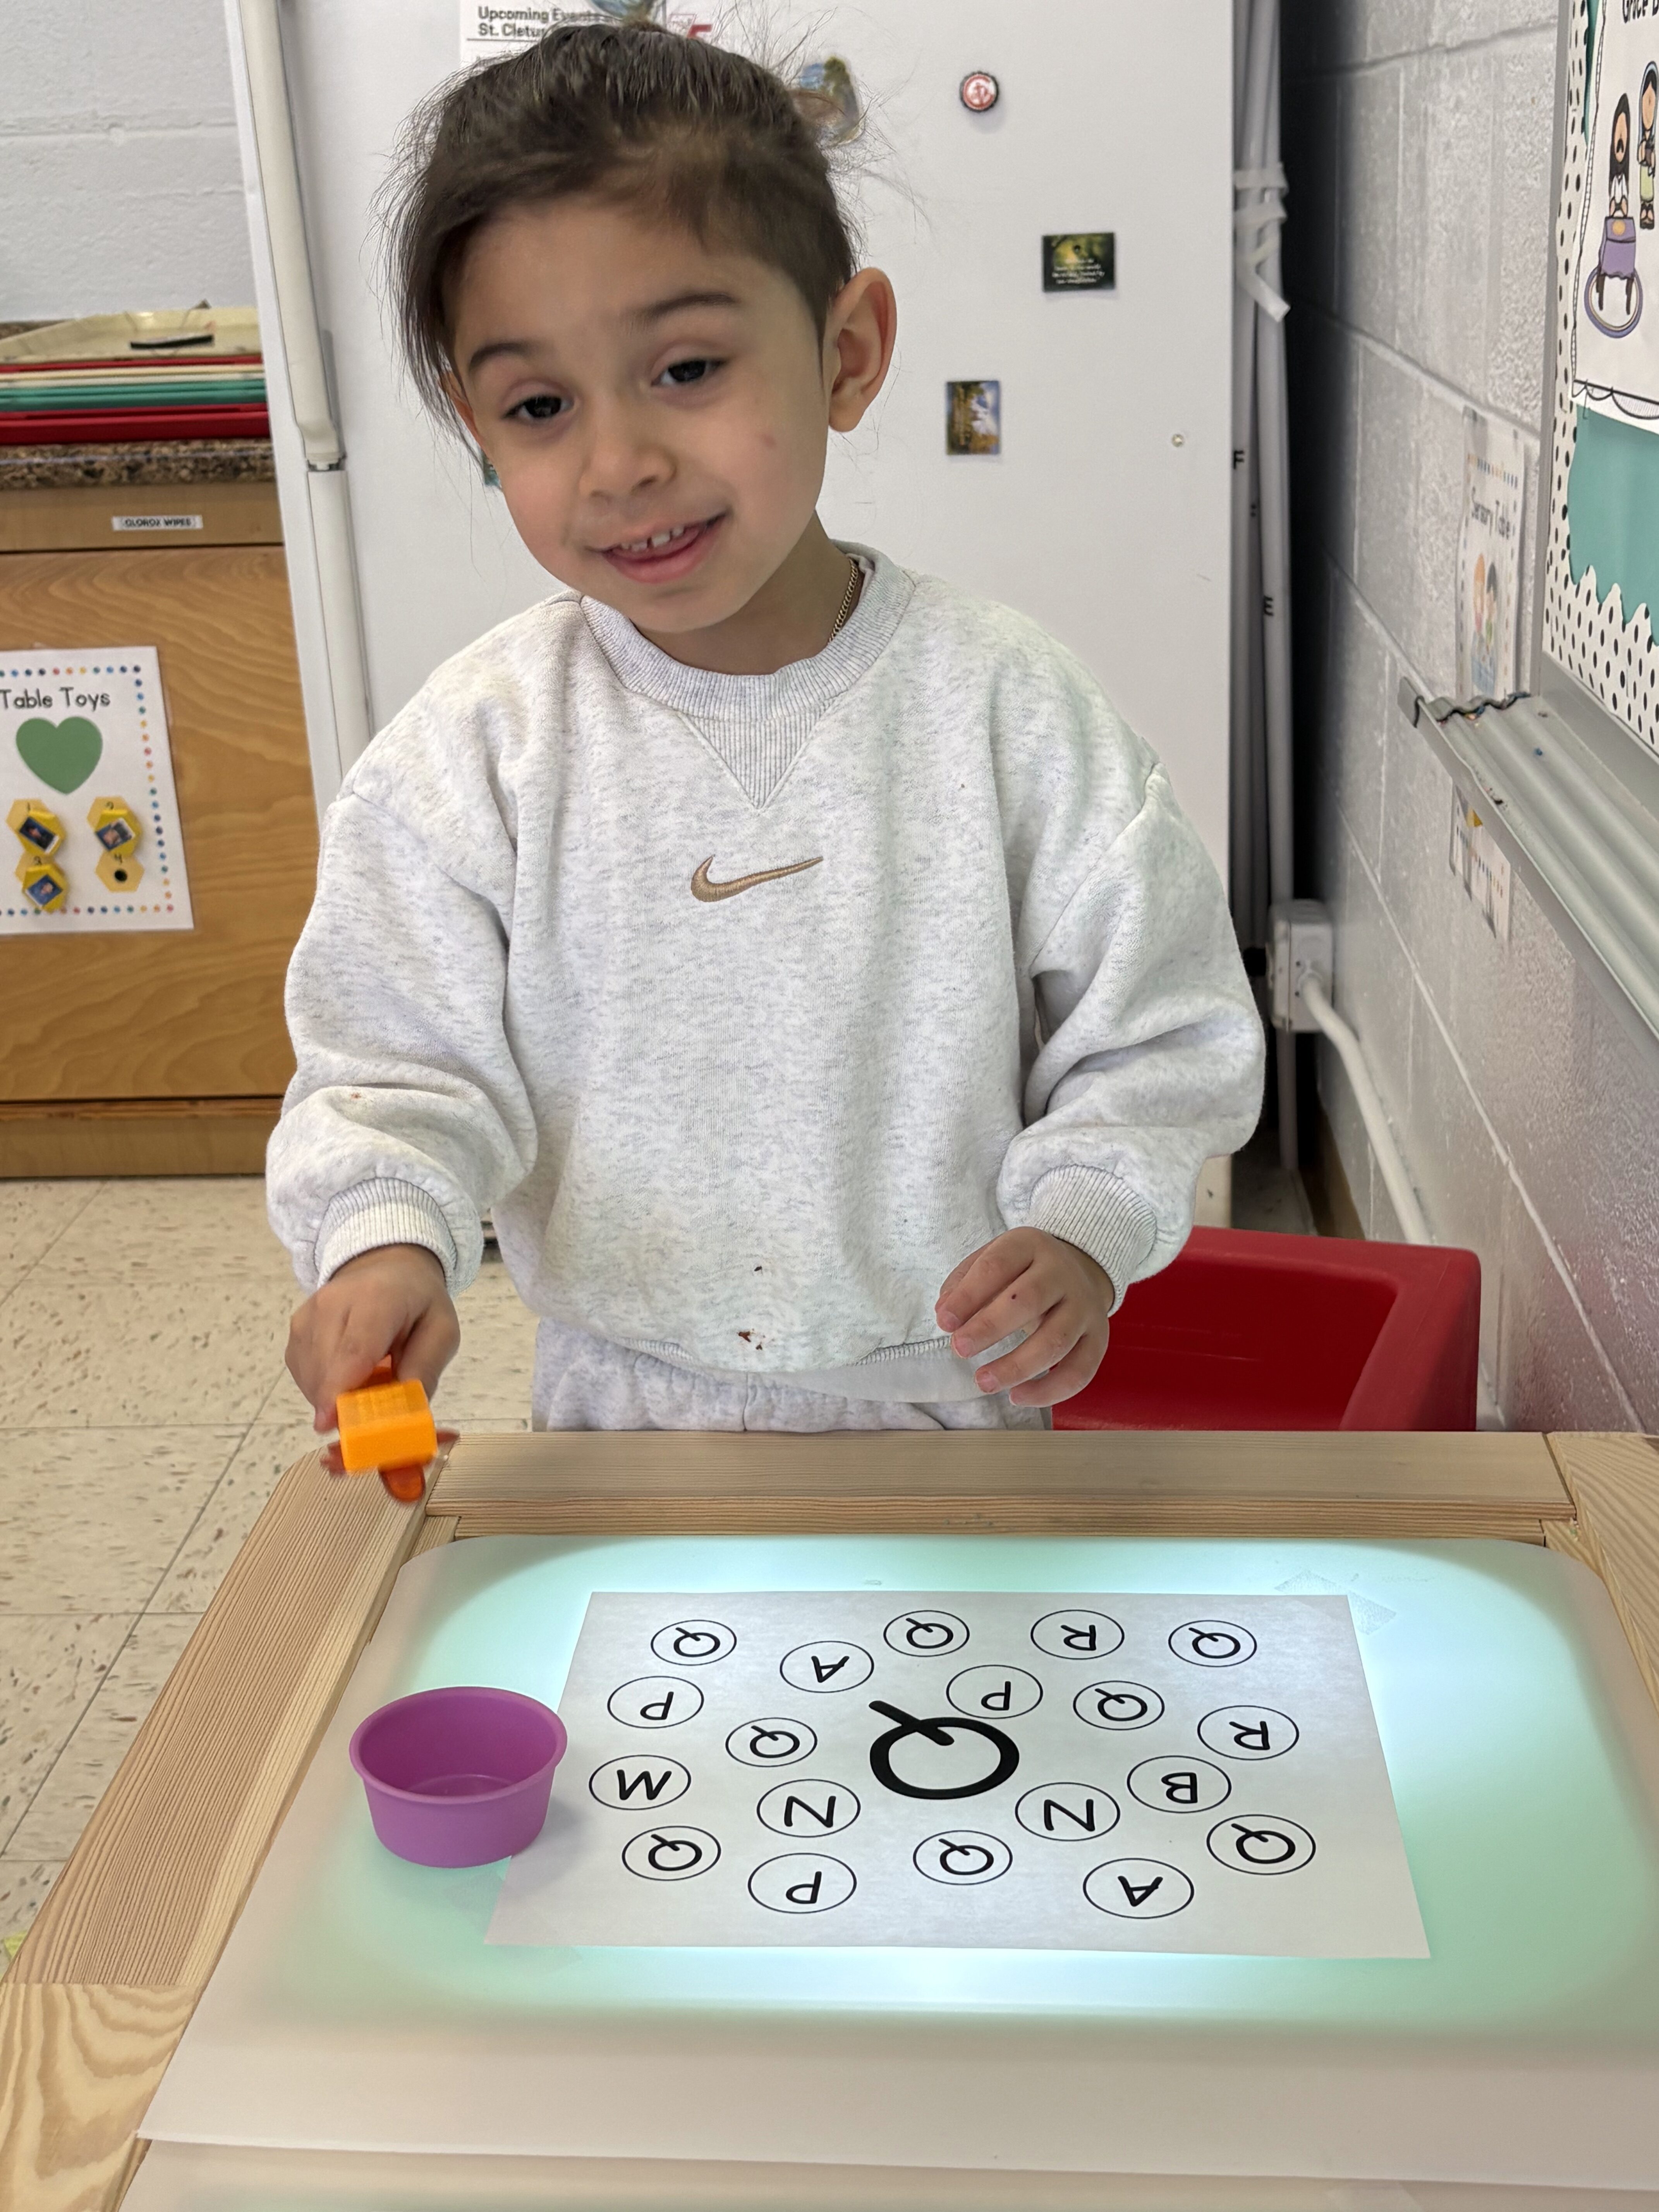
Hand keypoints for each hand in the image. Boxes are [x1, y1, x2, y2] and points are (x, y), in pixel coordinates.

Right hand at [285, 1244, 460, 1432]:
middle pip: (327, 1369)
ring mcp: (308, 1315)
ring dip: (335, 1396)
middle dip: (343, 1403)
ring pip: (311, 1376)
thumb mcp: (441, 1331)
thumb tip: (403, 1413)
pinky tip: (347, 1376)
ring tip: (367, 1381)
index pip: (354, 1349)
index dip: (340, 1389)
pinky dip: (323, 1387)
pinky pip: (303, 1373)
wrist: (387, 1269)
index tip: (328, 1423)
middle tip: (371, 1417)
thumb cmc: (419, 1304)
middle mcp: (332, 1302)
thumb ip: (425, 1369)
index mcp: (378, 1298)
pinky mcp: (296, 1329)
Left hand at [935, 1229, 1111, 1407]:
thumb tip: (945, 1315)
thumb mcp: (993, 1260)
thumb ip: (964, 1283)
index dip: (968, 1295)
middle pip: (1029, 1300)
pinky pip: (1079, 1371)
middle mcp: (1063, 1274)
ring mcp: (1085, 1307)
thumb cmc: (1023, 1271)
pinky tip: (1018, 1396)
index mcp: (1030, 1246)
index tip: (944, 1322)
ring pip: (1056, 1341)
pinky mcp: (1099, 1339)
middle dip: (989, 1327)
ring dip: (1016, 1367)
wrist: (1081, 1270)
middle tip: (959, 1349)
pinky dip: (1049, 1391)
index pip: (997, 1266)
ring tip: (983, 1382)